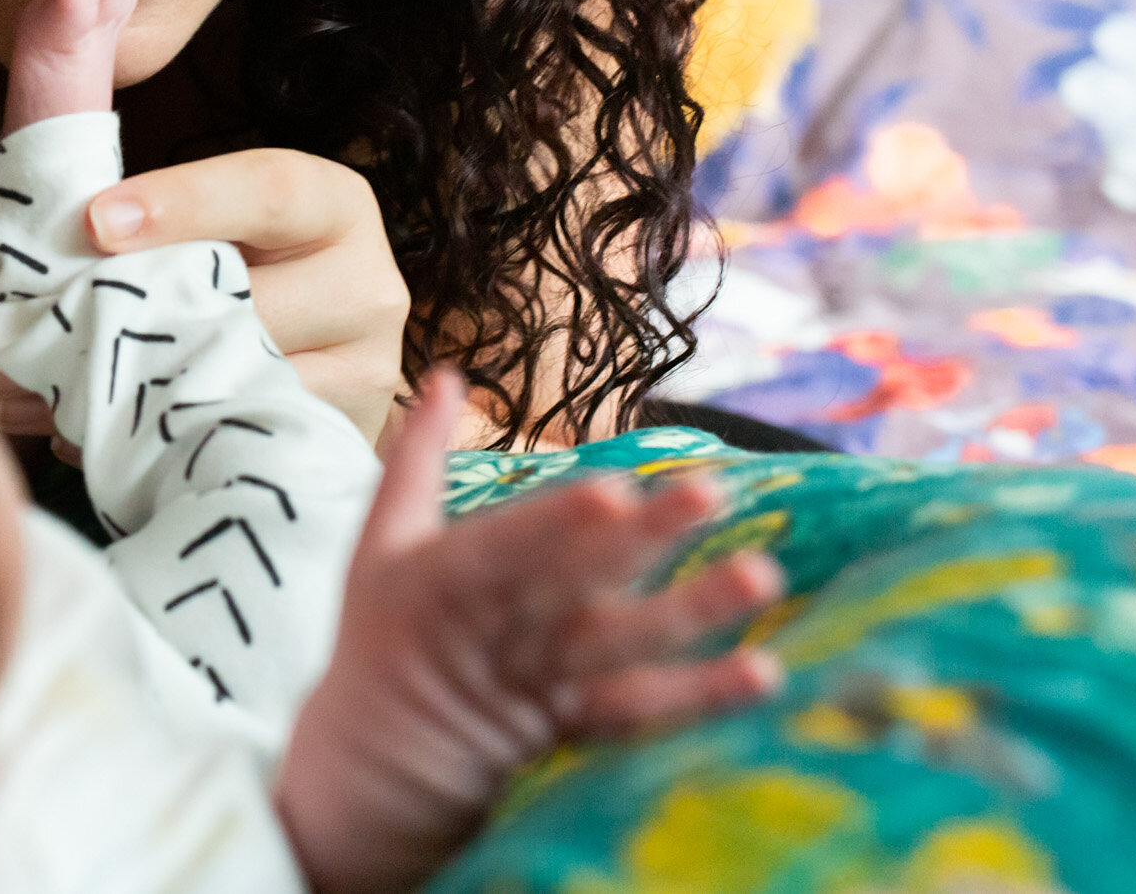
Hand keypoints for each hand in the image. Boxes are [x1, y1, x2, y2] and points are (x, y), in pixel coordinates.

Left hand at [0, 147, 409, 446]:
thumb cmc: (157, 273)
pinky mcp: (337, 443)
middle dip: (137, 309)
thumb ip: (84, 75)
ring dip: (135, 383)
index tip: (94, 221)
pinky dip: (155, 435)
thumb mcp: (114, 178)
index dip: (182, 203)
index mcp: (326, 200)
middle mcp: (371, 282)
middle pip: (254, 293)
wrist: (211, 405)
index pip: (266, 187)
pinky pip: (239, 437)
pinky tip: (99, 433)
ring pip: (243, 372)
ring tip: (50, 386)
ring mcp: (364, 372)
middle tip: (42, 325)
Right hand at [274, 371, 783, 893]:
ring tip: (763, 577)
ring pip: (621, 648)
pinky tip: (762, 673)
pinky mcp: (576, 727)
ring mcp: (543, 684)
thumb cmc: (385, 630)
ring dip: (693, 613)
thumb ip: (417, 456)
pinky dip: (702, 695)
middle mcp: (498, 631)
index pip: (504, 547)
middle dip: (645, 540)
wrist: (372, 762)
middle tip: (712, 493)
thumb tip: (447, 372)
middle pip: (578, 582)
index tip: (612, 490)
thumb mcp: (380, 541)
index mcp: (441, 580)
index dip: (555, 523)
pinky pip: (642, 712)